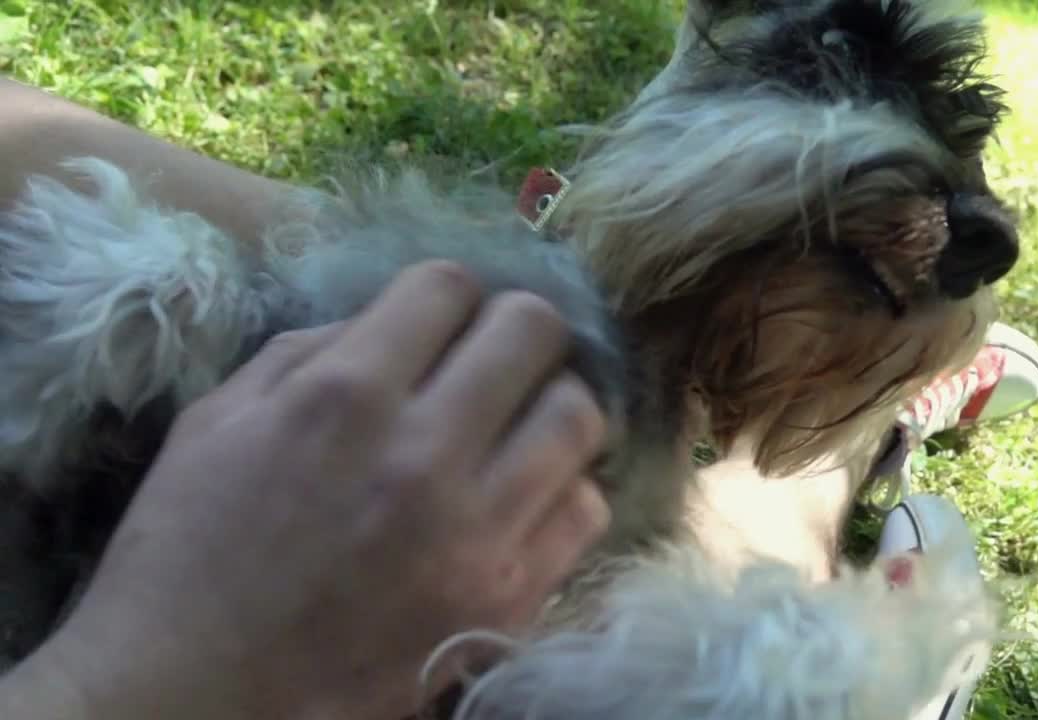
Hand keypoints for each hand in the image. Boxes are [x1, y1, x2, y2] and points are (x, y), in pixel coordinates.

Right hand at [13, 260, 611, 719]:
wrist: (196, 698)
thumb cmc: (187, 556)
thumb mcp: (216, 423)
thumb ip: (309, 353)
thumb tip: (394, 322)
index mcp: (343, 396)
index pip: (448, 284)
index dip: (444, 292)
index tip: (436, 320)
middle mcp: (423, 452)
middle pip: (534, 330)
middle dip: (515, 329)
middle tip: (494, 358)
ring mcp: (477, 530)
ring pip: (578, 415)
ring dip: (551, 404)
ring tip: (519, 424)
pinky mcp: (510, 599)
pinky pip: (586, 509)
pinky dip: (563, 490)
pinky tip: (523, 496)